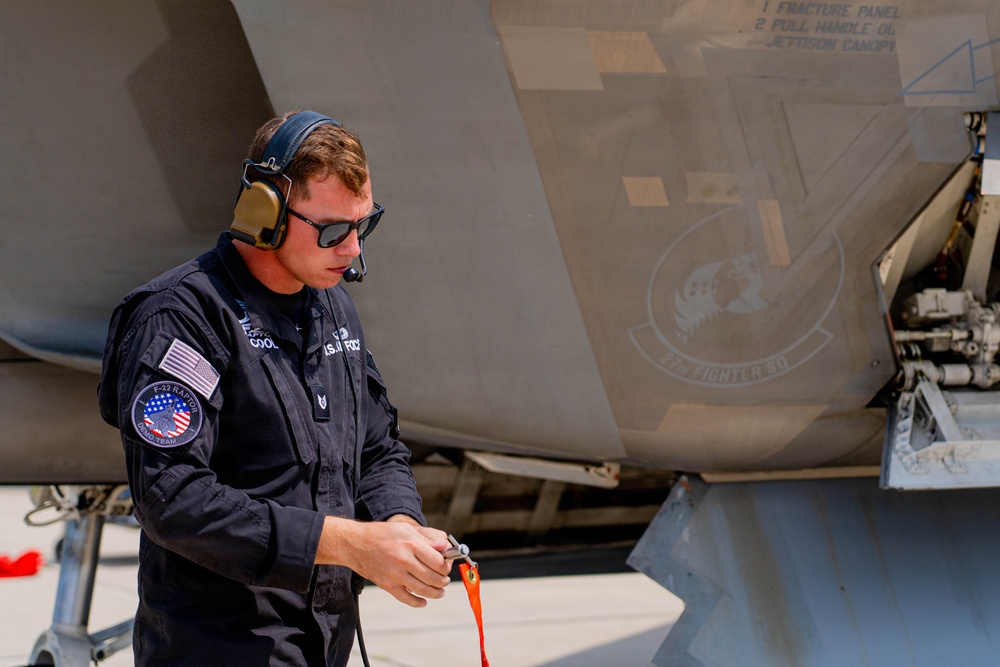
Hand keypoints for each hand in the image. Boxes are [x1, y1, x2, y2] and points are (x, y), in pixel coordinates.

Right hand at [317, 517, 451, 607]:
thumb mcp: (406, 528)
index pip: (438, 561)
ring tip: (440, 591)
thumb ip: (428, 536)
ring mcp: (395, 575)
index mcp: (411, 544)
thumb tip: (445, 547)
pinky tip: (424, 601)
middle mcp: (404, 560)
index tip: (447, 565)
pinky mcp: (387, 585)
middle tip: (445, 579)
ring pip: (423, 590)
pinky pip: (406, 599)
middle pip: (433, 578)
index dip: (447, 566)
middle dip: (444, 580)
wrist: (355, 544)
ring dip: (436, 593)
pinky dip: (418, 602)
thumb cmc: (382, 534)